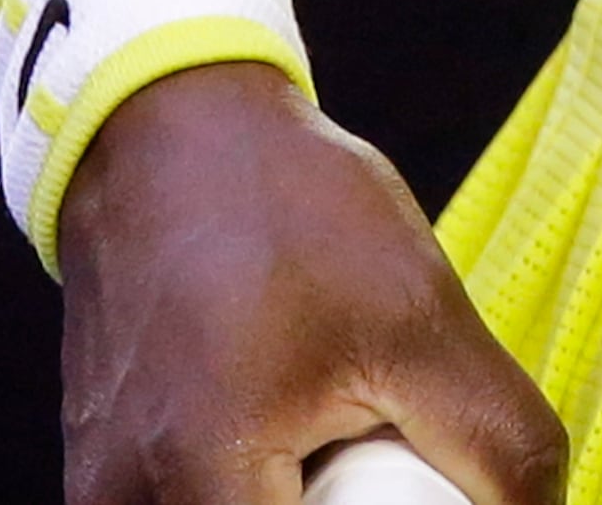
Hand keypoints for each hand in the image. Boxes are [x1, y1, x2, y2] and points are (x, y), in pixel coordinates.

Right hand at [53, 63, 563, 504]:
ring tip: (333, 413)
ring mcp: (105, 495)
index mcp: (196, 489)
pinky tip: (289, 412)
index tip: (429, 468)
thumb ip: (498, 446)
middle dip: (355, 502)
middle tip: (382, 436)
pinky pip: (205, 501)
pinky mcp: (103, 473)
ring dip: (314, 495)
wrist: (168, 133)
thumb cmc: (281, 208)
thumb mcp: (423, 323)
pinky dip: (266, 479)